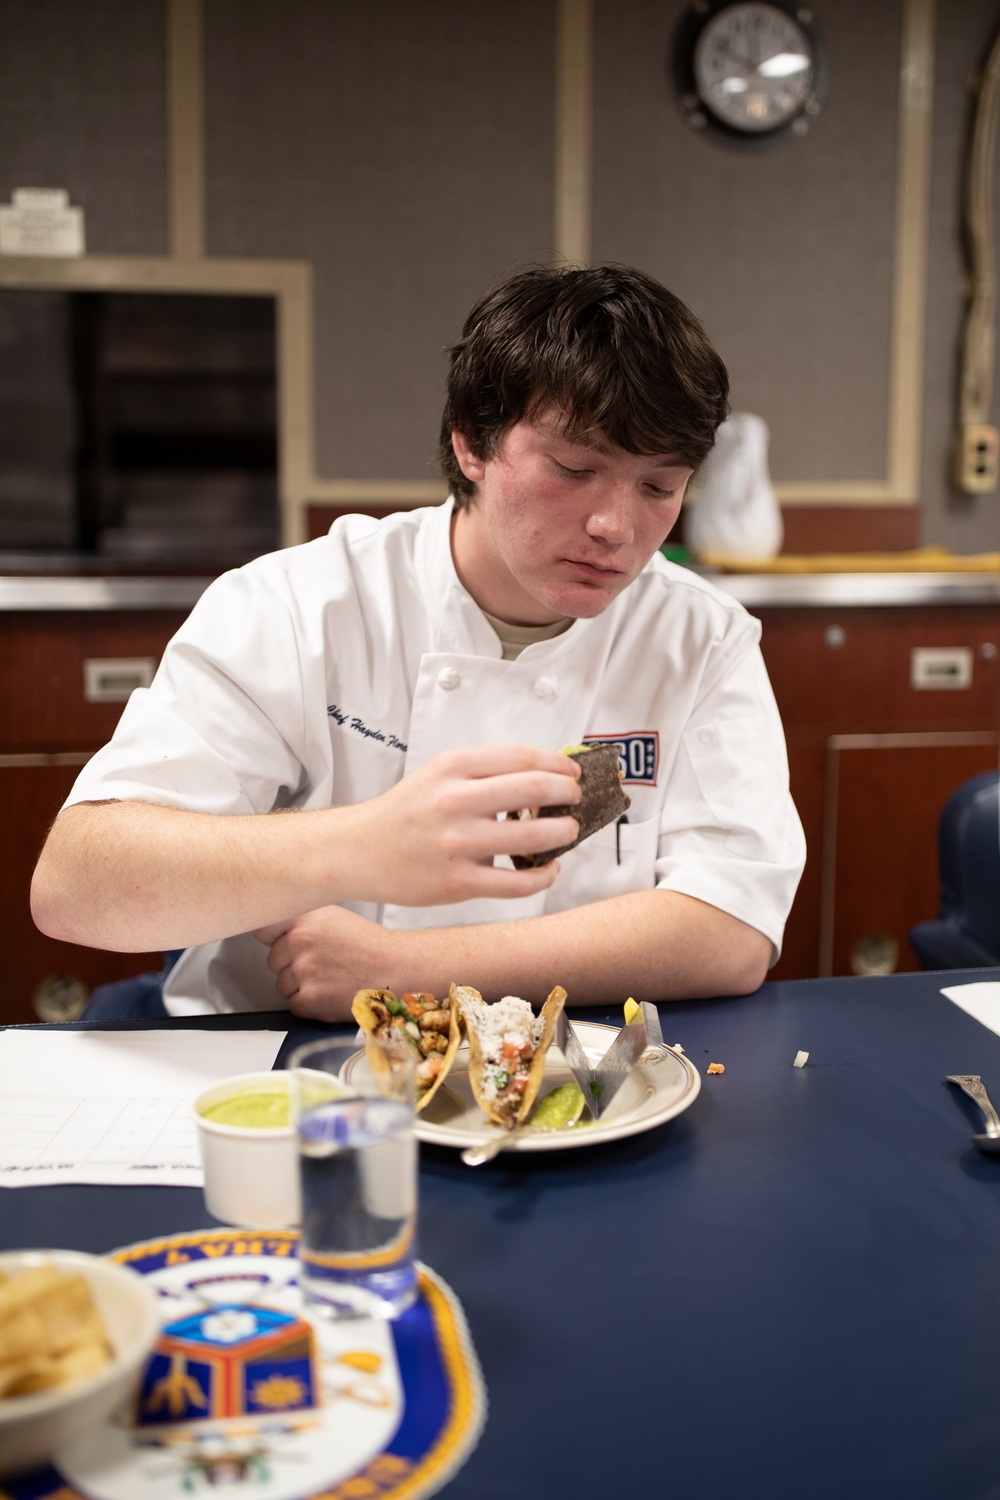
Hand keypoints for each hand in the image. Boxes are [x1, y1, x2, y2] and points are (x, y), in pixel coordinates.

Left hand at [253, 905, 398, 1020]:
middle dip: (291, 966)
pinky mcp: (310, 999)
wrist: (398, 969)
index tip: (279, 943)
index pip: (263, 928)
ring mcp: (304, 971)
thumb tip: (277, 931)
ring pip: (283, 985)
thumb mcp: (335, 918)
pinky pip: (295, 1006)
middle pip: (273, 961)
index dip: (273, 939)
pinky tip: (332, 993)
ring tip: (330, 979)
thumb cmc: (372, 946)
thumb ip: (304, 922)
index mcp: (306, 918)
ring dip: (301, 987)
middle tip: (322, 964)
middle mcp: (301, 941)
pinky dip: (310, 1005)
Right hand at [335, 745, 580, 906]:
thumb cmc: (403, 813)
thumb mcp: (437, 775)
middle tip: (575, 800)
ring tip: (568, 832)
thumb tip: (541, 774)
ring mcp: (457, 844)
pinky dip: (543, 877)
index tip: (572, 772)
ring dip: (562, 833)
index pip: (521, 757)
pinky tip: (549, 869)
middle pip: (534, 789)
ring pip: (532, 836)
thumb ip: (482, 773)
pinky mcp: (458, 882)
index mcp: (452, 768)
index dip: (557, 764)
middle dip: (567, 794)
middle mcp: (454, 801)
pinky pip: (516, 882)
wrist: (357, 851)